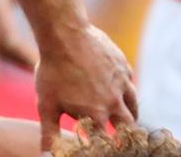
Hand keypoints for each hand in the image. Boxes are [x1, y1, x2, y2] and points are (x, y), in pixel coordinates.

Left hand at [35, 25, 136, 150]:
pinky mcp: (123, 66)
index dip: (105, 147)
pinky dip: (127, 91)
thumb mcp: (46, 105)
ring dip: (131, 116)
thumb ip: (49, 134)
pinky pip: (130, 83)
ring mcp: (122, 84)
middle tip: (126, 142)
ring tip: (128, 122)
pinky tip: (123, 91)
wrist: (65, 35)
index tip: (104, 147)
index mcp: (96, 115)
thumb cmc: (52, 71)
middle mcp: (114, 103)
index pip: (106, 143)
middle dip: (126, 137)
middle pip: (127, 128)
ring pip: (133, 106)